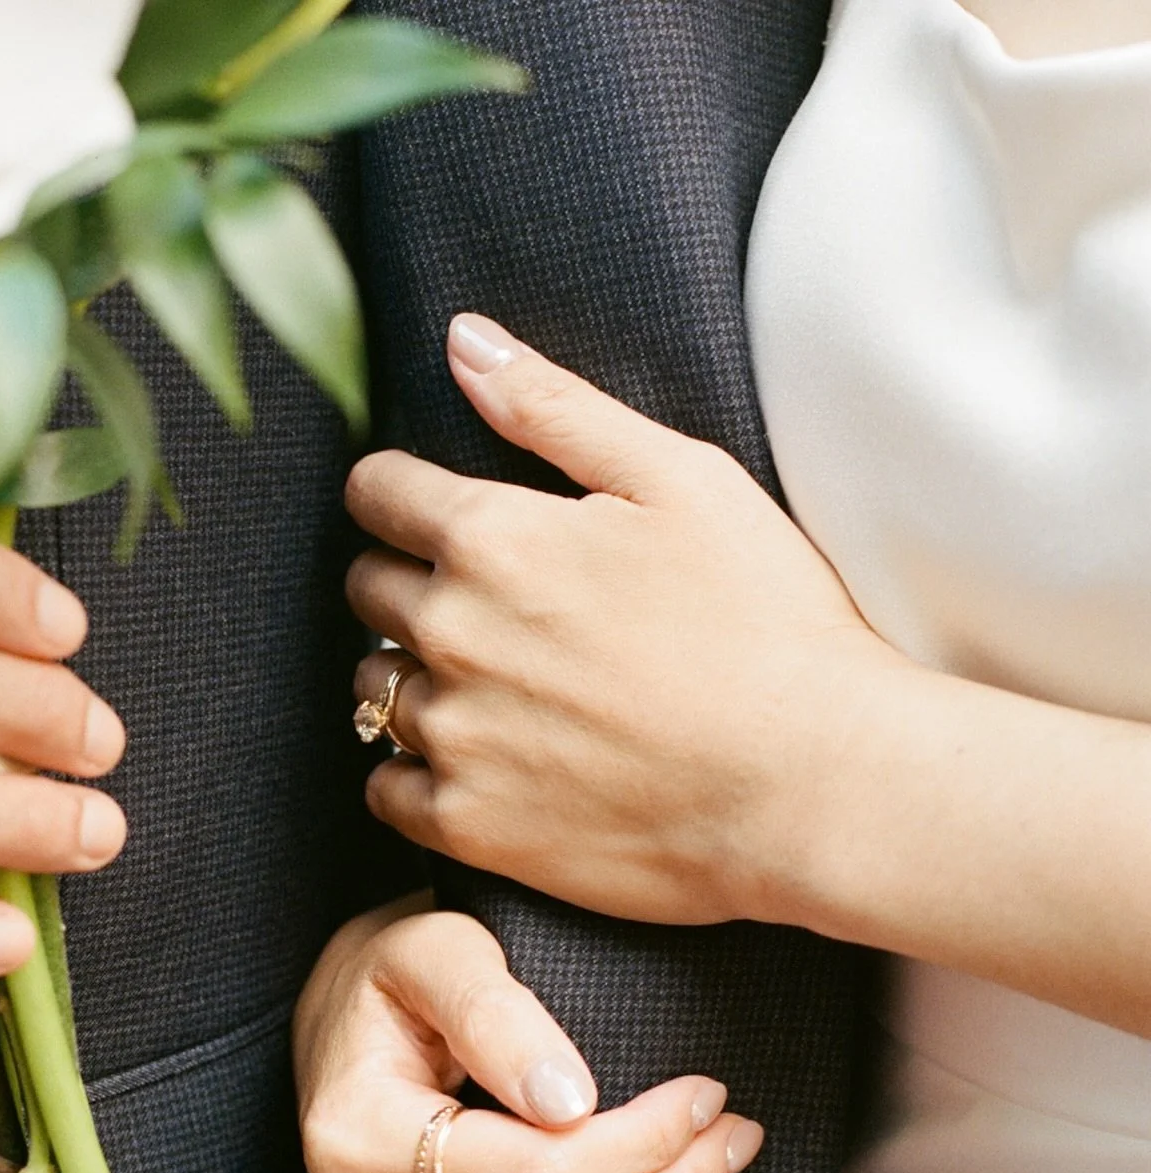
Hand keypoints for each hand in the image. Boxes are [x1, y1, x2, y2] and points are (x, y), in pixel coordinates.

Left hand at [345, 314, 893, 926]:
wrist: (811, 784)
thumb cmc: (766, 622)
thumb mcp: (681, 480)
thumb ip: (556, 407)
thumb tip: (462, 340)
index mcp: (492, 539)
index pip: (377, 494)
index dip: (402, 496)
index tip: (435, 517)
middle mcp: (451, 635)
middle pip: (368, 589)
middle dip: (413, 584)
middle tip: (494, 610)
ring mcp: (454, 737)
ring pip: (372, 691)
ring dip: (415, 681)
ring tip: (499, 693)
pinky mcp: (468, 824)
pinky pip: (385, 789)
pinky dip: (414, 775)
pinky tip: (481, 765)